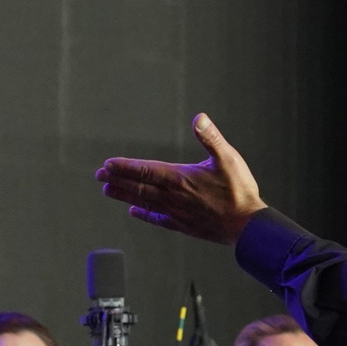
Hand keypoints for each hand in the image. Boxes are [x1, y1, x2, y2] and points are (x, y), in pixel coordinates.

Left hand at [93, 113, 265, 244]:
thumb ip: (211, 138)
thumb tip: (199, 118)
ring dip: (125, 195)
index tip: (108, 165)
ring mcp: (176, 213)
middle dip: (117, 180)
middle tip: (99, 176)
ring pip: (144, 202)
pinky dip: (144, 215)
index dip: (125, 167)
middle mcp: (173, 197)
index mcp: (180, 179)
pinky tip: (134, 212)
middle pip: (139, 187)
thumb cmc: (240, 191)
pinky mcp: (183, 225)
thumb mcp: (229, 159)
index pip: (146, 170)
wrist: (248, 227)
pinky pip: (158, 219)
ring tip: (108, 191)